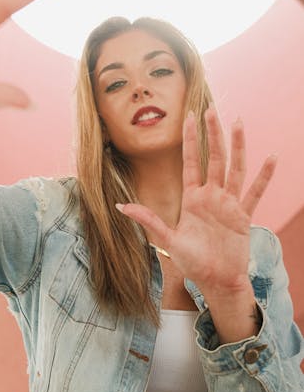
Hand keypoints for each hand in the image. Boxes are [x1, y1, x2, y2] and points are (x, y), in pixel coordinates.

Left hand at [117, 106, 276, 300]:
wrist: (215, 282)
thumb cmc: (192, 263)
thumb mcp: (168, 239)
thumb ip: (148, 220)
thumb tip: (120, 206)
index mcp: (192, 198)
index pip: (190, 161)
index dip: (190, 139)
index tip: (189, 117)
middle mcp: (211, 196)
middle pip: (213, 158)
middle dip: (212, 134)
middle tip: (212, 109)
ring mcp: (229, 204)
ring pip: (234, 168)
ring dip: (237, 145)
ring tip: (238, 122)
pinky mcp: (243, 216)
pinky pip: (255, 193)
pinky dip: (263, 176)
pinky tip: (271, 158)